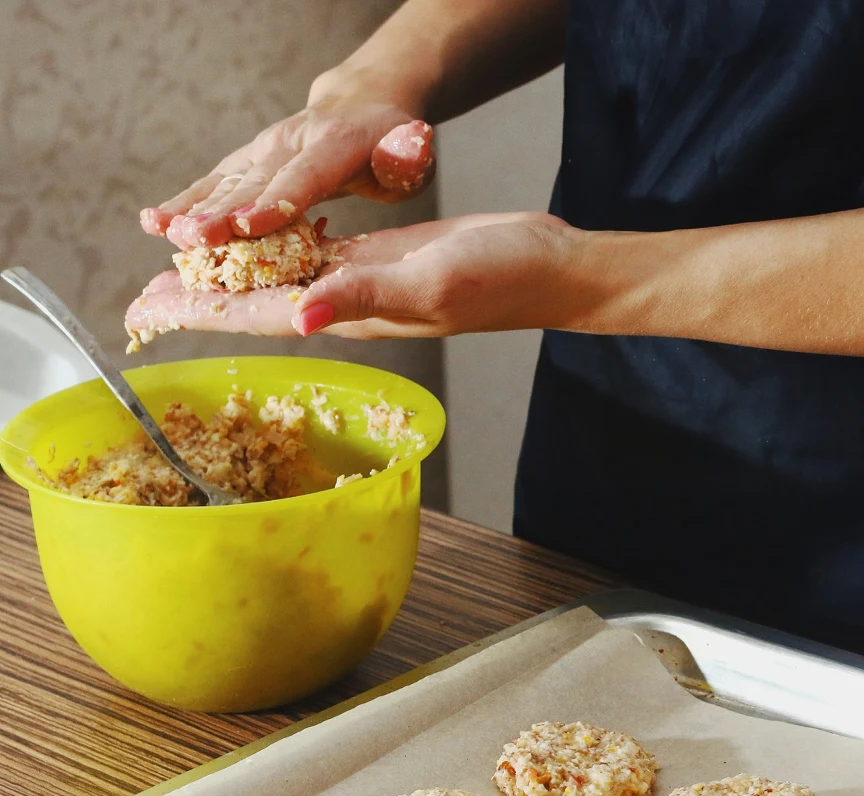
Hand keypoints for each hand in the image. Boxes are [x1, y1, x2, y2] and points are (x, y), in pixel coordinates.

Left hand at [125, 212, 574, 340]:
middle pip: (261, 303)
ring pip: (284, 281)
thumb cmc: (506, 278)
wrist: (552, 268)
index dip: (205, 313)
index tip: (151, 310)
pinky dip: (280, 253)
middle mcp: (354, 303)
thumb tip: (299, 318)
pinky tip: (263, 246)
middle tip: (147, 295)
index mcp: (358, 313)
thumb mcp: (433, 283)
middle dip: (204, 300)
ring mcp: (370, 281)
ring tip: (191, 272)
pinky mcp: (387, 259)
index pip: (264, 316)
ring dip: (235, 278)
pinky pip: (320, 258)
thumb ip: (367, 298)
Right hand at [140, 97, 434, 250]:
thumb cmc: (391, 144)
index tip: (248, 227)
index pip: (303, 179)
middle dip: (221, 213)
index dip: (276, 203)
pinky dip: (184, 201)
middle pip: (254, 183)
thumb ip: (408, 155)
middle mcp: (290, 143)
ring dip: (191, 207)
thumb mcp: (410, 152)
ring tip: (159, 230)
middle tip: (190, 239)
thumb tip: (414, 143)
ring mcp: (264, 150)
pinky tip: (152, 222)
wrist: (362, 105)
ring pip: (226, 182)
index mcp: (333, 145)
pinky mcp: (248, 159)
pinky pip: (214, 183)